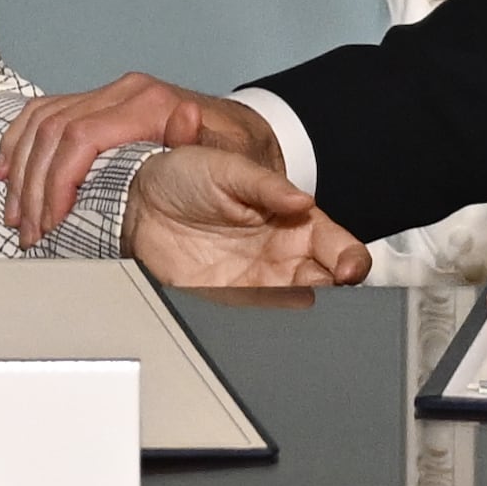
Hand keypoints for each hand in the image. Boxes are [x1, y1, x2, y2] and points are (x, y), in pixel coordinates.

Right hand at [0, 71, 268, 246]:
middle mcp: (126, 92)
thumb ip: (207, 144)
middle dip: (33, 185)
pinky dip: (20, 141)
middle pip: (55, 130)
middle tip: (28, 231)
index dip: (57, 181)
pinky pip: (45, 113)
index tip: (49, 222)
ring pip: (42, 120)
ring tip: (15, 214)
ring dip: (20, 169)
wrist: (244, 135)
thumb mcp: (235, 158)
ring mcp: (110, 95)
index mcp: (151, 103)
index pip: (82, 134)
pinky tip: (8, 170)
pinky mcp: (99, 105)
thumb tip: (187, 116)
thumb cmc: (236, 154)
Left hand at [124, 141, 371, 290]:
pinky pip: (259, 314)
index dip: (350, 256)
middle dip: (338, 286)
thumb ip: (266, 186)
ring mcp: (256, 278)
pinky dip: (271, 317)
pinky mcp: (229, 300)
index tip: (350, 267)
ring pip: (299, 299)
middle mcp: (280, 251)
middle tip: (333, 287)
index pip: (334, 242)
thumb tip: (301, 200)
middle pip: (326, 277)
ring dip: (308, 303)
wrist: (135, 197)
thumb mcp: (228, 168)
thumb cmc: (184, 173)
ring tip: (301, 297)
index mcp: (288, 216)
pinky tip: (274, 312)